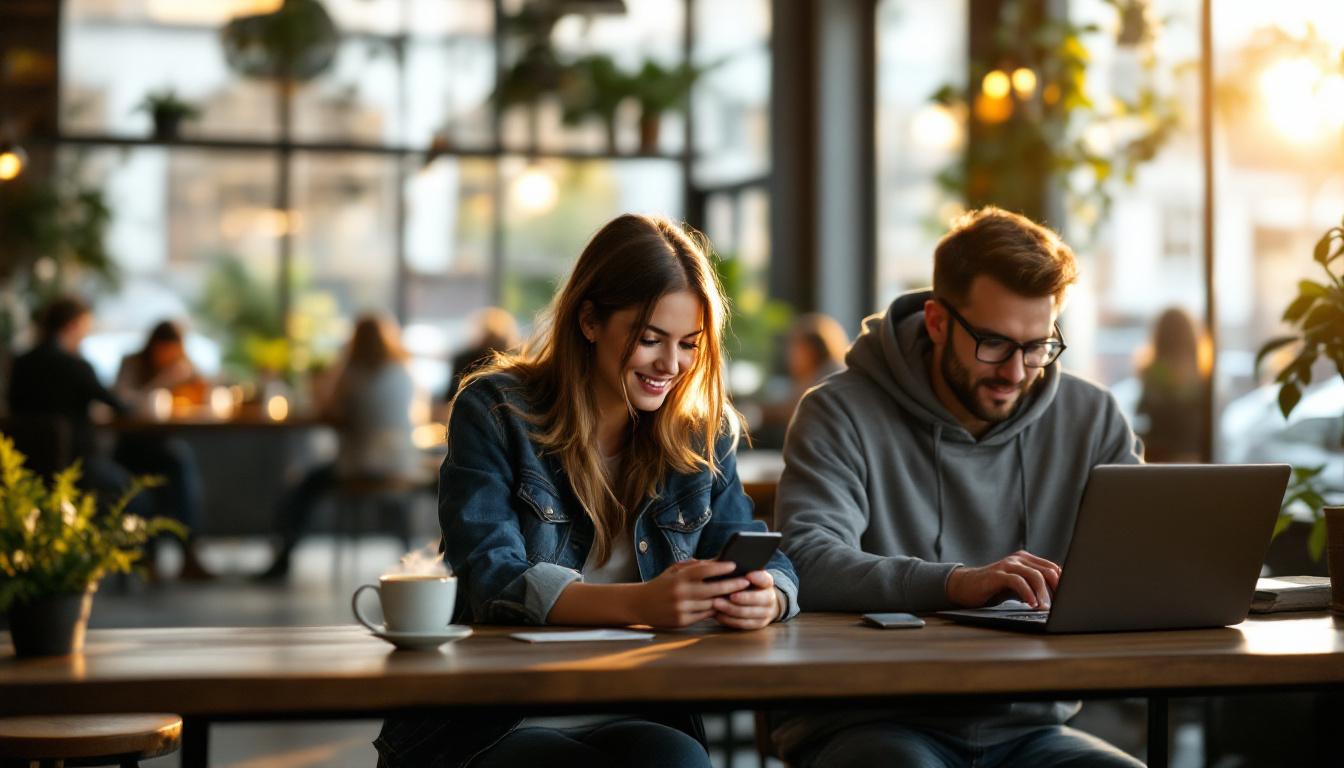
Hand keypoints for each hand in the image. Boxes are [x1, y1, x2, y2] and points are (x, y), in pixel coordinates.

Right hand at [636, 559, 749, 627]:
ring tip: (740, 594)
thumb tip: (716, 562)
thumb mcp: (673, 570)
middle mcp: (680, 593)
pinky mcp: (682, 621)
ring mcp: (681, 608)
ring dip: (726, 599)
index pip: (704, 570)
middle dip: (731, 585)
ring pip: (711, 604)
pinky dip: (715, 610)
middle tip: (745, 581)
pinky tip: (725, 606)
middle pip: (713, 589)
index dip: (721, 568)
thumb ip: (693, 566)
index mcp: (679, 577)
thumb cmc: (661, 584)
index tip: (734, 566)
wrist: (639, 604)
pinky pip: (704, 616)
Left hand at [712, 569, 780, 630]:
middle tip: (727, 593)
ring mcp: (765, 613)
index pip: (765, 579)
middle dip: (741, 598)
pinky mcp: (758, 625)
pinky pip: (742, 624)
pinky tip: (718, 614)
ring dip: (730, 609)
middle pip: (757, 599)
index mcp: (767, 582)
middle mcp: (770, 598)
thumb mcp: (748, 574)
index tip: (748, 575)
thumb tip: (726, 563)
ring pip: (747, 614)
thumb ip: (741, 570)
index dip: (758, 578)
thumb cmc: (748, 585)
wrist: (762, 602)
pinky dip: (729, 620)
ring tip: (716, 604)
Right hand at [945, 550, 1060, 608]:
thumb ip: (1035, 587)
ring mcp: (1008, 565)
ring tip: (1045, 608)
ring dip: (1043, 594)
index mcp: (1027, 560)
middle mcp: (1019, 559)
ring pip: (1035, 575)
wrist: (966, 586)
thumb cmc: (995, 588)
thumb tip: (1058, 598)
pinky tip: (1030, 604)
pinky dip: (1027, 593)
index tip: (1068, 599)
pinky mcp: (997, 574)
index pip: (1053, 568)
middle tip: (1060, 606)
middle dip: (1056, 590)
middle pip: (1047, 571)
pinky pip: (1017, 581)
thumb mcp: (1019, 587)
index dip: (1063, 584)